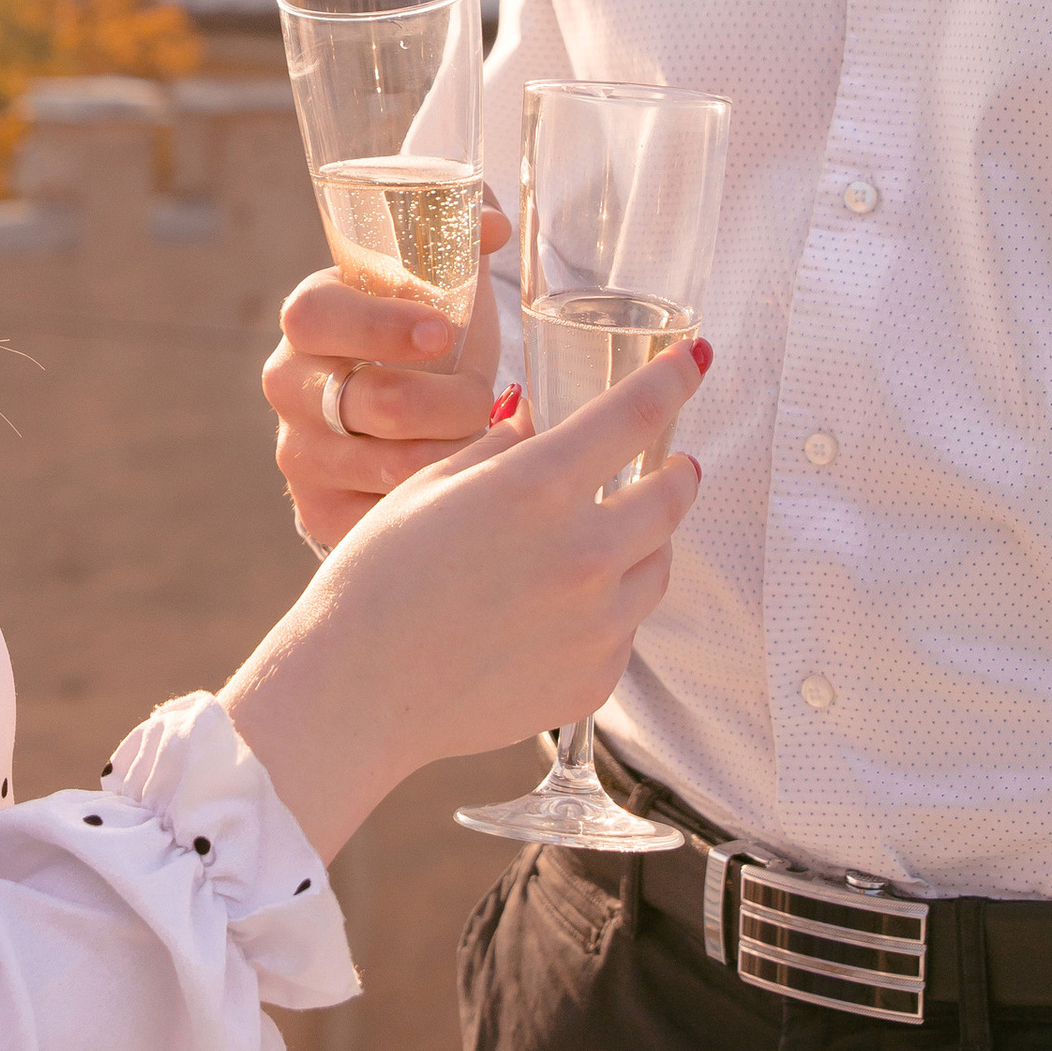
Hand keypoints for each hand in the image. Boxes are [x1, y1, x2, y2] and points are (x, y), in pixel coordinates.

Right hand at [222, 338, 704, 862]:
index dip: (672, 378)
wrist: (358, 692)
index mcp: (537, 488)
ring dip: (643, 544)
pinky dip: (606, 610)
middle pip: (671, 496)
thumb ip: (497, 452)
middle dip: (676, 472)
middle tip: (673, 465)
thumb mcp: (429, 488)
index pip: (634, 415)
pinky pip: (623, 630)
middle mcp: (583, 553)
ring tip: (605, 541)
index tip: (693, 359)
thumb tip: (534, 427)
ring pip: (656, 568)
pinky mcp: (594, 680)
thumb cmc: (377, 581)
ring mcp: (597, 624)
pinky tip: (557, 612)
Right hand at [264, 201, 507, 553]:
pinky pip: (387, 516)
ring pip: (391, 467)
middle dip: (449, 405)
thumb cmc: (422, 335)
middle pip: (370, 402)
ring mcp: (298, 452)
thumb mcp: (441, 282)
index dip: (380, 326)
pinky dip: (432, 505)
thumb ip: (464, 233)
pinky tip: (453, 487)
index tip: (444, 334)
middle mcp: (289, 385)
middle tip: (484, 401)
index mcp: (309, 318)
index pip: (318, 316)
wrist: (390, 416)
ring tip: (479, 443)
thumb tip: (490, 225)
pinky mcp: (318, 510)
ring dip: (451, 455)